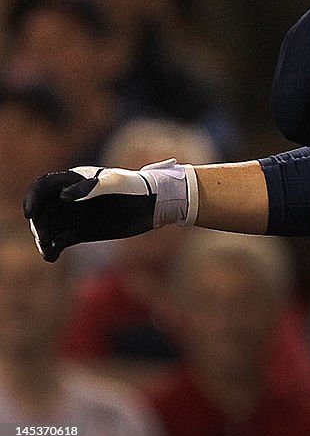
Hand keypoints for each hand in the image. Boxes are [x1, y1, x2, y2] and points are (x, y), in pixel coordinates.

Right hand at [23, 159, 195, 261]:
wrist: (153, 204)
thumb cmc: (135, 187)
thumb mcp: (114, 183)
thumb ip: (88, 188)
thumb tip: (64, 197)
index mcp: (74, 180)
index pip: (43, 187)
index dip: (32, 198)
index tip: (30, 214)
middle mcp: (69, 198)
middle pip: (42, 210)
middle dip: (38, 223)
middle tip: (45, 237)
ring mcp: (74, 215)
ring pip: (47, 227)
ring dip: (42, 239)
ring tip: (49, 250)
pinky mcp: (80, 232)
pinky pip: (59, 241)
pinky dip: (52, 249)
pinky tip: (52, 256)